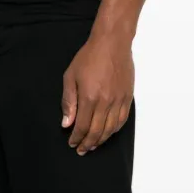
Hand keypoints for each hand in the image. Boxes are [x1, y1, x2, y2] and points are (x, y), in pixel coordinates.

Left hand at [60, 34, 134, 153]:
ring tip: (93, 145)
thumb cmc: (89, 57)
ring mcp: (118, 100)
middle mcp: (105, 102)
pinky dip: (114, 130)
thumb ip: (68, 102)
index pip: (82, 126)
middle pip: (96, 131)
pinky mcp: (127, 97)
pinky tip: (108, 133)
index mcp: (89, 98)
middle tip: (82, 149)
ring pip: (110, 129)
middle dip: (87, 143)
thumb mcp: (70, 77)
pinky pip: (122, 120)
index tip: (72, 143)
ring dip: (101, 140)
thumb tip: (66, 123)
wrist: (112, 43)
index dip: (76, 138)